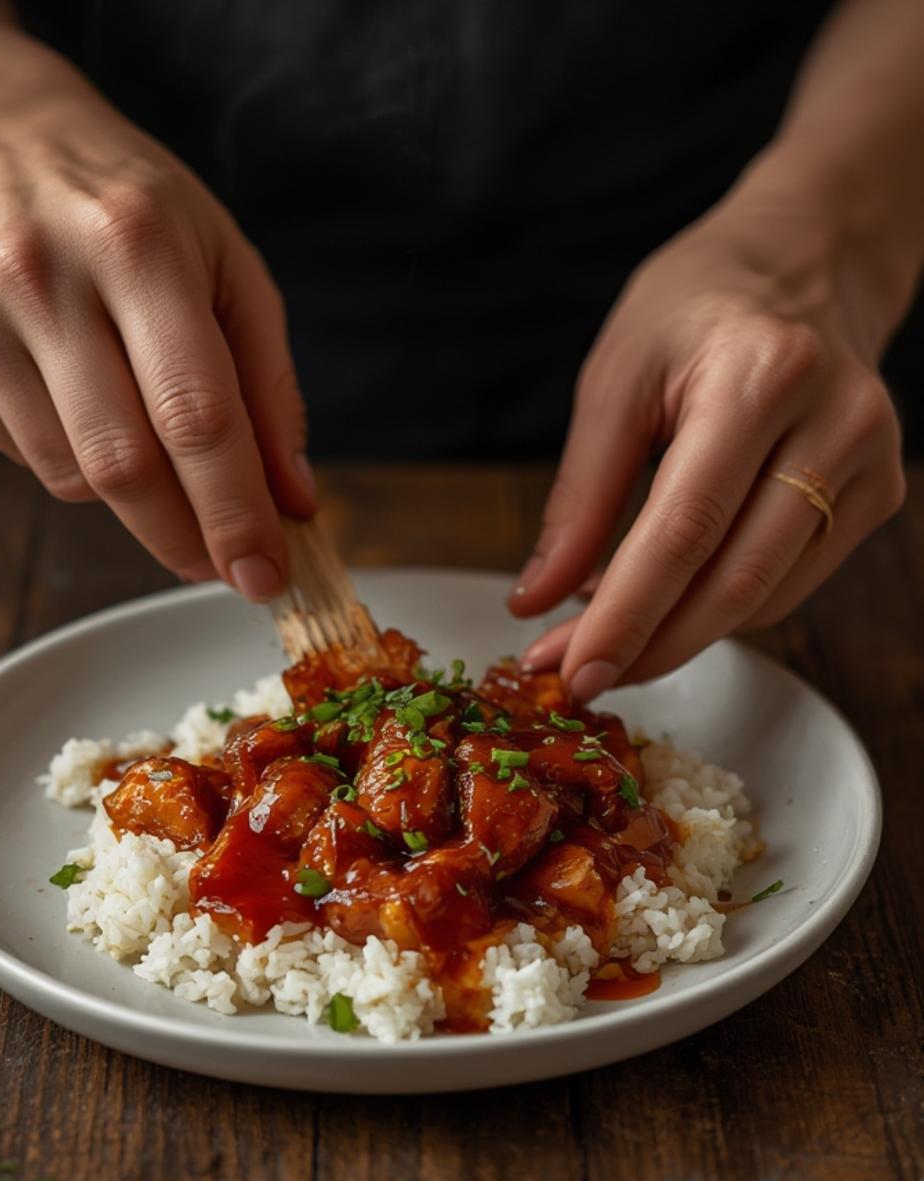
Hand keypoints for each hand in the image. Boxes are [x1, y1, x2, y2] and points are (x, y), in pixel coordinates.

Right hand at [0, 77, 313, 597]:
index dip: (234, 511)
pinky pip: (31, 461)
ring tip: (160, 453)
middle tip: (228, 568)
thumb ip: (270, 387)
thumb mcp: (230, 267)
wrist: (0, 145)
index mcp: (139, 245)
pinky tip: (91, 410)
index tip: (267, 574)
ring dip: (137, 501)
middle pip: (126, 464)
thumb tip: (292, 502)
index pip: (195, 413)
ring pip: (75, 478)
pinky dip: (80, 468)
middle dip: (188, 537)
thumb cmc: (139, 212)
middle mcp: (47, 278)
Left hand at [509, 178, 906, 698]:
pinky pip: (788, 584)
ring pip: (764, 597)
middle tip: (576, 680)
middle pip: (734, 581)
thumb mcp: (615, 380)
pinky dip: (720, 609)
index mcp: (760, 376)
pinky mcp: (880, 493)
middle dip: (647, 646)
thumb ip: (579, 498)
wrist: (801, 263)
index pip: (684, 531)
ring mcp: (870, 462)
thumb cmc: (694, 311)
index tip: (570, 673)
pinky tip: (668, 603)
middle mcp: (833, 421)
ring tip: (606, 641)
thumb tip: (539, 602)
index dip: (625, 616)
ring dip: (677, 637)